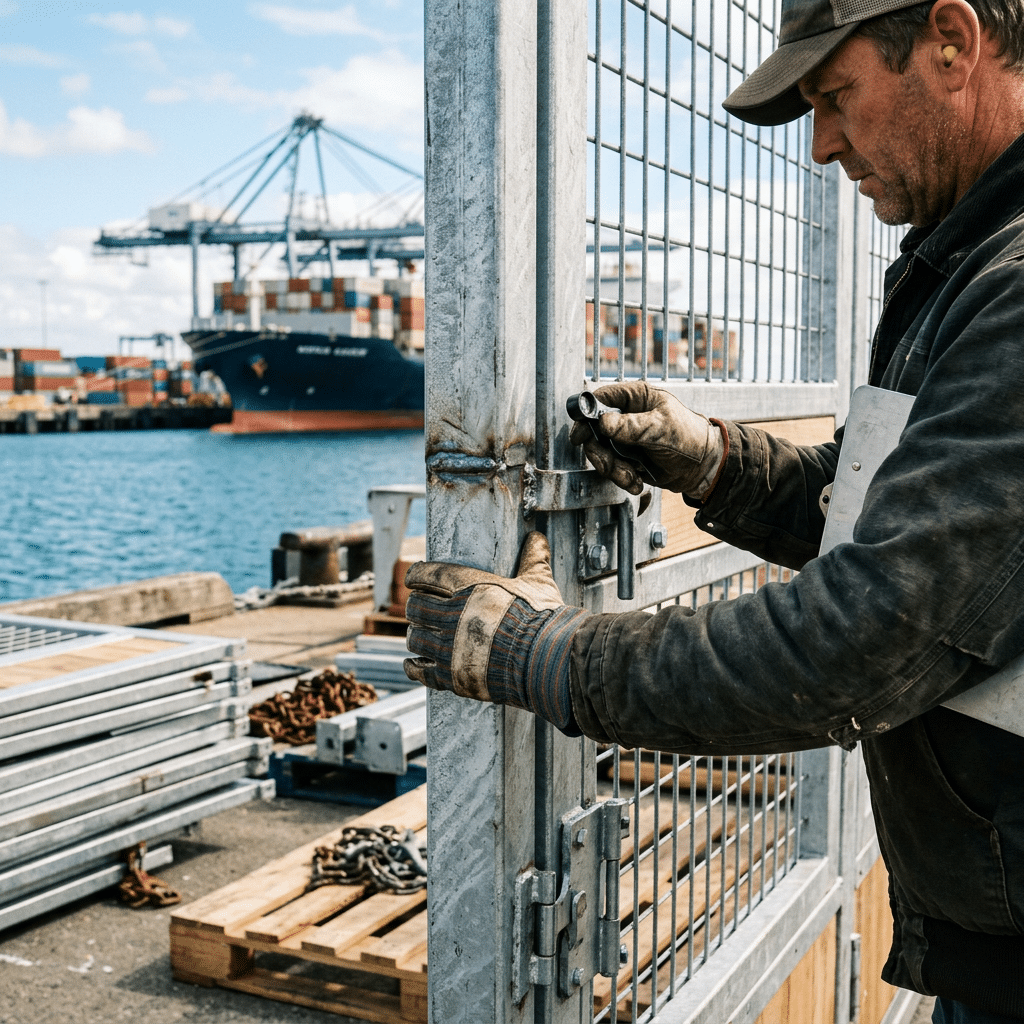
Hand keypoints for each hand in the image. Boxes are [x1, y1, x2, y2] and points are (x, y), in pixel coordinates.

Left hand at [403, 532, 586, 731]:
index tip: (414, 578)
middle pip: (415, 607)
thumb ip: (533, 559)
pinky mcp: (452, 676)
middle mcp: (451, 616)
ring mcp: (449, 648)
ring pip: (415, 637)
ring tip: (422, 634)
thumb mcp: (539, 582)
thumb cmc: (542, 617)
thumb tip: (537, 538)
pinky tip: (412, 664)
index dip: (416, 575)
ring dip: (417, 634)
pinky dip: (413, 667)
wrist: (544, 658)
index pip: (428, 575)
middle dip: (416, 605)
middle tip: (421, 607)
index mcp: (468, 587)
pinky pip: (420, 671)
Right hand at [568, 381, 724, 496]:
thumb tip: (603, 422)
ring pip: (602, 453)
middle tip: (608, 466)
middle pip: (595, 431)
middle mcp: (627, 416)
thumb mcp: (661, 428)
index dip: (587, 415)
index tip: (581, 433)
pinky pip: (613, 468)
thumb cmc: (689, 437)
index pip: (601, 398)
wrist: (703, 468)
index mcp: (636, 398)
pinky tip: (637, 481)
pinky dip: (622, 478)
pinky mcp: (628, 458)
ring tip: (631, 477)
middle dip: (600, 452)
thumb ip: (632, 426)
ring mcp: (626, 438)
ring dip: (613, 469)